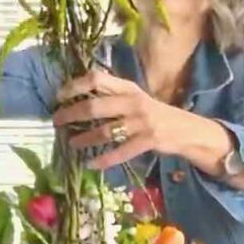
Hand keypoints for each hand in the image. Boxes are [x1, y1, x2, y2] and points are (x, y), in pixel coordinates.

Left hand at [51, 70, 182, 169]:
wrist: (187, 130)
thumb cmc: (154, 113)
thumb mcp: (135, 98)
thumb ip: (112, 96)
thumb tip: (77, 99)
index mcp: (128, 88)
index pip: (97, 79)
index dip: (75, 86)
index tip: (59, 96)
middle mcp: (133, 102)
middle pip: (95, 106)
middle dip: (71, 114)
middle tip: (56, 121)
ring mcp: (141, 123)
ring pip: (105, 131)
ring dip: (84, 139)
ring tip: (71, 144)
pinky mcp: (147, 141)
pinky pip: (120, 152)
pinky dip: (103, 160)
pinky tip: (90, 164)